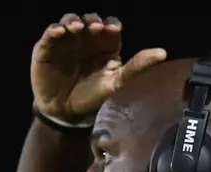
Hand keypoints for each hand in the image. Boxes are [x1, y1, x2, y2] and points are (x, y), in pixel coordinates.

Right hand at [31, 13, 166, 122]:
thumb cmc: (92, 97)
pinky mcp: (47, 47)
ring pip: (70, 20)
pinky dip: (55, 29)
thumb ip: (137, 67)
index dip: (111, 23)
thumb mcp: (116, 83)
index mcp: (104, 45)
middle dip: (93, 20)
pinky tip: (60, 32)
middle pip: (90, 19)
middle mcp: (86, 39)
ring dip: (73, 20)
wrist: (64, 113)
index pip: (110, 25)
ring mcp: (66, 42)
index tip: (111, 29)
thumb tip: (163, 53)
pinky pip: (50, 32)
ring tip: (76, 28)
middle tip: (96, 28)